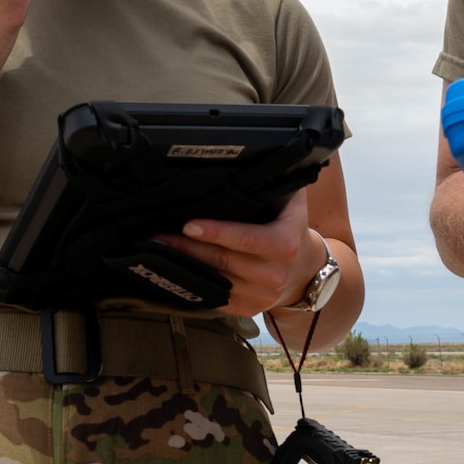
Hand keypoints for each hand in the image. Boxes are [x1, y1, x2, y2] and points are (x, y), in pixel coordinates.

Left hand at [153, 191, 322, 317]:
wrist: (306, 271)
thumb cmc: (291, 227)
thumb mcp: (292, 201)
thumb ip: (276, 180)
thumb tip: (253, 154)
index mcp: (285, 245)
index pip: (245, 239)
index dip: (215, 233)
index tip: (188, 225)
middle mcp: (273, 274)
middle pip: (221, 260)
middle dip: (186, 247)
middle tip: (157, 235)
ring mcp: (260, 296)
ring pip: (214, 281)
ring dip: (183, 266)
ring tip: (159, 249)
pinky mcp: (248, 309)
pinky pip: (214, 298)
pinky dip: (193, 284)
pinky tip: (173, 271)